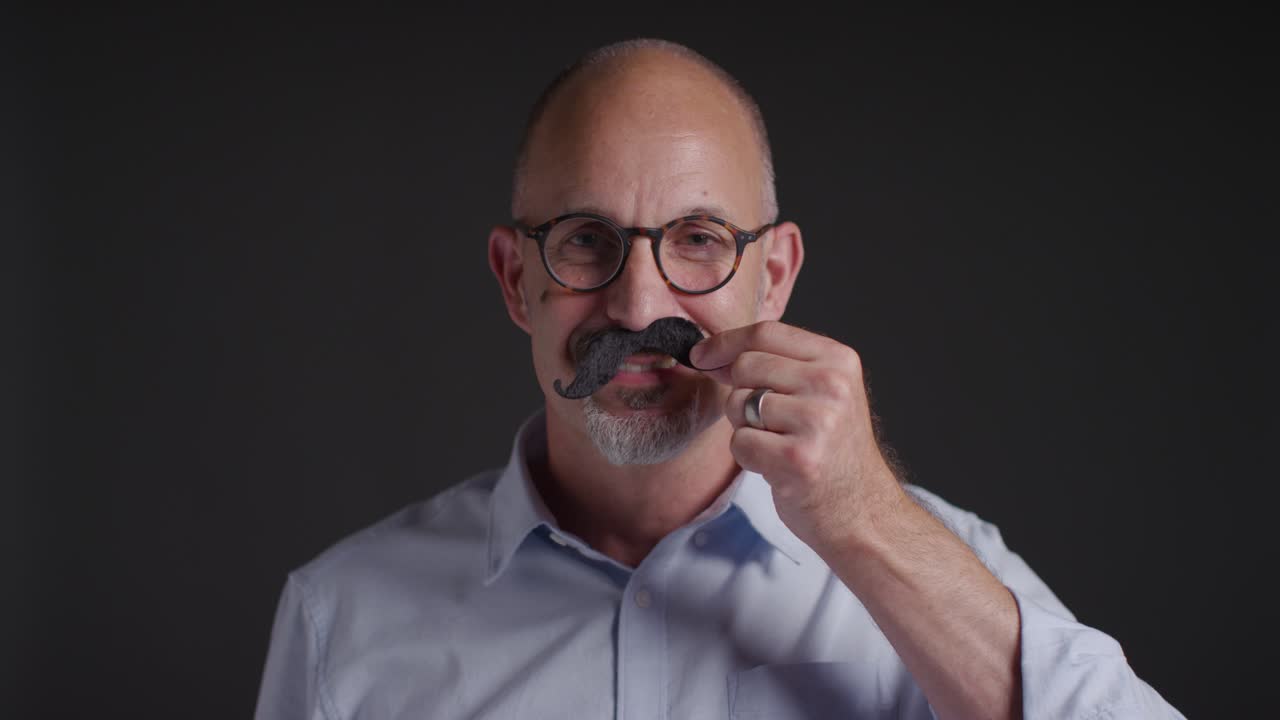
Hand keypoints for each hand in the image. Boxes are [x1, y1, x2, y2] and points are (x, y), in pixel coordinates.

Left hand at [690, 320, 904, 552]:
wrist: (861, 511)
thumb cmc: (832, 452)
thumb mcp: (823, 394)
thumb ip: (778, 366)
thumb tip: (712, 352)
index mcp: (839, 360)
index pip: (767, 332)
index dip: (725, 342)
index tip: (701, 355)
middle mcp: (831, 385)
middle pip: (746, 365)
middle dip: (741, 394)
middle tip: (767, 422)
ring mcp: (816, 421)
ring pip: (738, 404)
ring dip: (745, 428)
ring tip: (779, 444)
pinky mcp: (796, 458)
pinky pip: (739, 442)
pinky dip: (748, 457)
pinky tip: (776, 466)